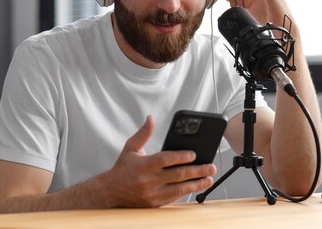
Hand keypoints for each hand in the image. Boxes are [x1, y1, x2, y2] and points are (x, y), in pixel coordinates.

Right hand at [95, 116, 216, 207]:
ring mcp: (152, 194)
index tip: (194, 154)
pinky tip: (196, 186)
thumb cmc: (123, 167)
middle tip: (211, 167)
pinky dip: (186, 192)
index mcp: (144, 165)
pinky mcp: (154, 203)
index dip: (181, 157)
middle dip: (197, 171)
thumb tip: (151, 118)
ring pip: (179, 189)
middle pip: (177, 175)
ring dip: (196, 184)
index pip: (166, 159)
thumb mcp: (131, 148)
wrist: (110, 191)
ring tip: (209, 179)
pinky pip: (174, 198)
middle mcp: (148, 180)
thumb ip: (143, 133)